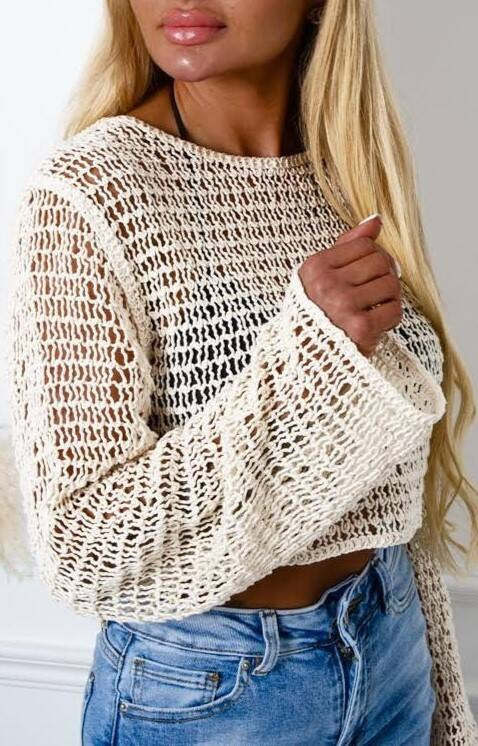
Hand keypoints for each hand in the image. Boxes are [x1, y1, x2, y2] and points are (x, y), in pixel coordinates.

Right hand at [298, 214, 401, 357]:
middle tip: (376, 290)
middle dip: (385, 274)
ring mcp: (344, 306)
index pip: (363, 244)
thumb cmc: (316, 315)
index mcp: (314, 268)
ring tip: (375, 306)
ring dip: (389, 296)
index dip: (374, 256)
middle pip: (380, 261)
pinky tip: (376, 323)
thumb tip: (376, 221)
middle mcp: (326, 285)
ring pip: (391, 284)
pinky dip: (391, 317)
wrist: (306, 359)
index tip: (369, 272)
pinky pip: (394, 310)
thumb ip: (347, 245)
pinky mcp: (361, 328)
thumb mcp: (321, 276)